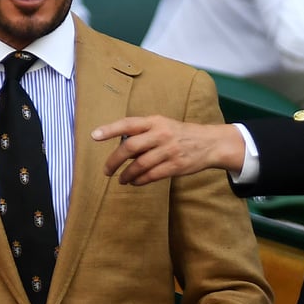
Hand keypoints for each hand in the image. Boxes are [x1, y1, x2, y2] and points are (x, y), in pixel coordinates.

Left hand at [91, 117, 244, 184]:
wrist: (209, 143)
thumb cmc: (180, 134)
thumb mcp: (163, 125)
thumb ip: (144, 133)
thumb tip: (121, 148)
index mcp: (155, 121)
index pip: (128, 124)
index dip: (110, 129)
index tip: (94, 136)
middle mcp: (161, 134)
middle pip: (130, 148)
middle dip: (114, 161)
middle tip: (106, 170)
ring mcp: (169, 150)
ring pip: (139, 165)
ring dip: (126, 175)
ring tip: (121, 179)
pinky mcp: (175, 166)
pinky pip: (151, 176)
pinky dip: (139, 180)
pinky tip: (134, 182)